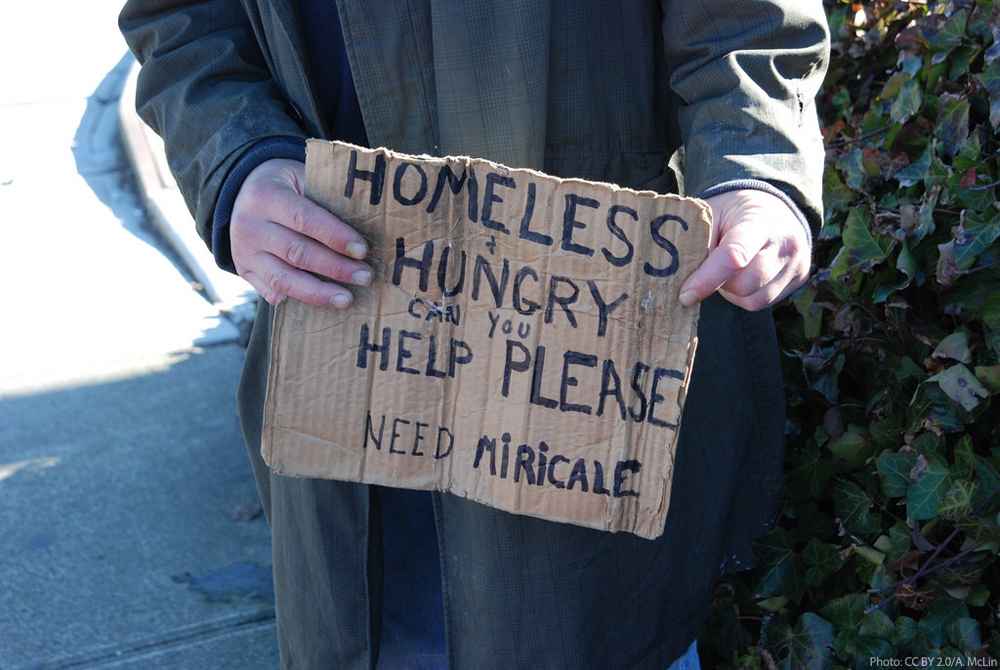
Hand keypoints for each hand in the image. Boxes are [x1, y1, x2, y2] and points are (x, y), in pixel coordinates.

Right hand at [230, 158, 371, 306]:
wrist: (243, 195)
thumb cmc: (286, 187)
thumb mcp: (300, 179)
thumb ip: (324, 200)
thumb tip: (365, 223)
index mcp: (265, 196)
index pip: (304, 219)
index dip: (335, 236)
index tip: (362, 250)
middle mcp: (250, 226)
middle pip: (296, 253)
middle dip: (335, 268)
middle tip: (365, 276)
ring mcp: (244, 252)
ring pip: (282, 279)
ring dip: (318, 293)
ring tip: (346, 299)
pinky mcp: (244, 271)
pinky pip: (271, 292)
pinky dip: (296, 299)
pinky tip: (320, 304)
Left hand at [679, 189, 810, 310]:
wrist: (774, 207)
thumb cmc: (734, 213)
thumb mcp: (712, 215)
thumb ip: (697, 241)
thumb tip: (677, 276)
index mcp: (759, 221)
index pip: (735, 255)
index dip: (707, 279)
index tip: (685, 295)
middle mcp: (785, 244)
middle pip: (744, 283)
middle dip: (718, 283)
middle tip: (707, 271)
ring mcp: (796, 263)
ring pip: (753, 299)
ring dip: (731, 292)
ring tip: (726, 272)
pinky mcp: (800, 278)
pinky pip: (763, 303)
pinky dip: (745, 296)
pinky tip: (741, 278)